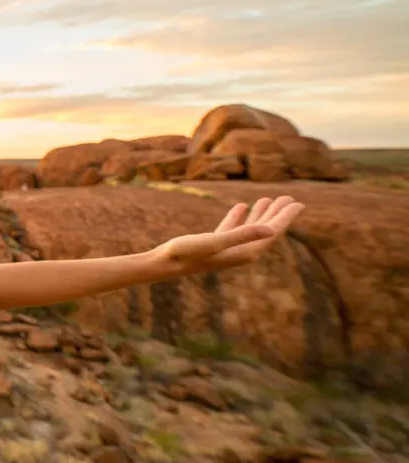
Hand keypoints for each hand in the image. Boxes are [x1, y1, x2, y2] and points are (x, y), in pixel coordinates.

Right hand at [155, 195, 303, 275]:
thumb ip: (243, 234)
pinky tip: (241, 207)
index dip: (285, 217)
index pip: (271, 232)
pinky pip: (233, 229)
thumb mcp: (215, 241)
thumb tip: (271, 229)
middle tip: (289, 198)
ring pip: (250, 229)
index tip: (297, 203)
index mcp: (245, 252)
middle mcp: (240, 252)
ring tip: (268, 199)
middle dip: (277, 214)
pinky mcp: (215, 245)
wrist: (164, 264)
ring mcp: (228, 249)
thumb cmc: (188, 253)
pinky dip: (239, 217)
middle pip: (265, 230)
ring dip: (260, 214)